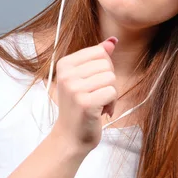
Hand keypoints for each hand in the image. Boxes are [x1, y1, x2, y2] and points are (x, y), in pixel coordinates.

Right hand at [51, 37, 117, 153]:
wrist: (70, 137)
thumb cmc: (79, 107)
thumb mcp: (84, 78)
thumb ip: (97, 58)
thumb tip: (112, 41)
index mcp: (64, 64)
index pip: (99, 52)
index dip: (104, 68)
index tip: (93, 83)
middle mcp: (66, 74)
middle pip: (106, 64)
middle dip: (108, 81)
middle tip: (96, 95)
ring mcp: (74, 89)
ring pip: (111, 78)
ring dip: (110, 93)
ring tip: (98, 104)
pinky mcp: (85, 103)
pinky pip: (112, 92)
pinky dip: (111, 103)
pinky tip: (100, 111)